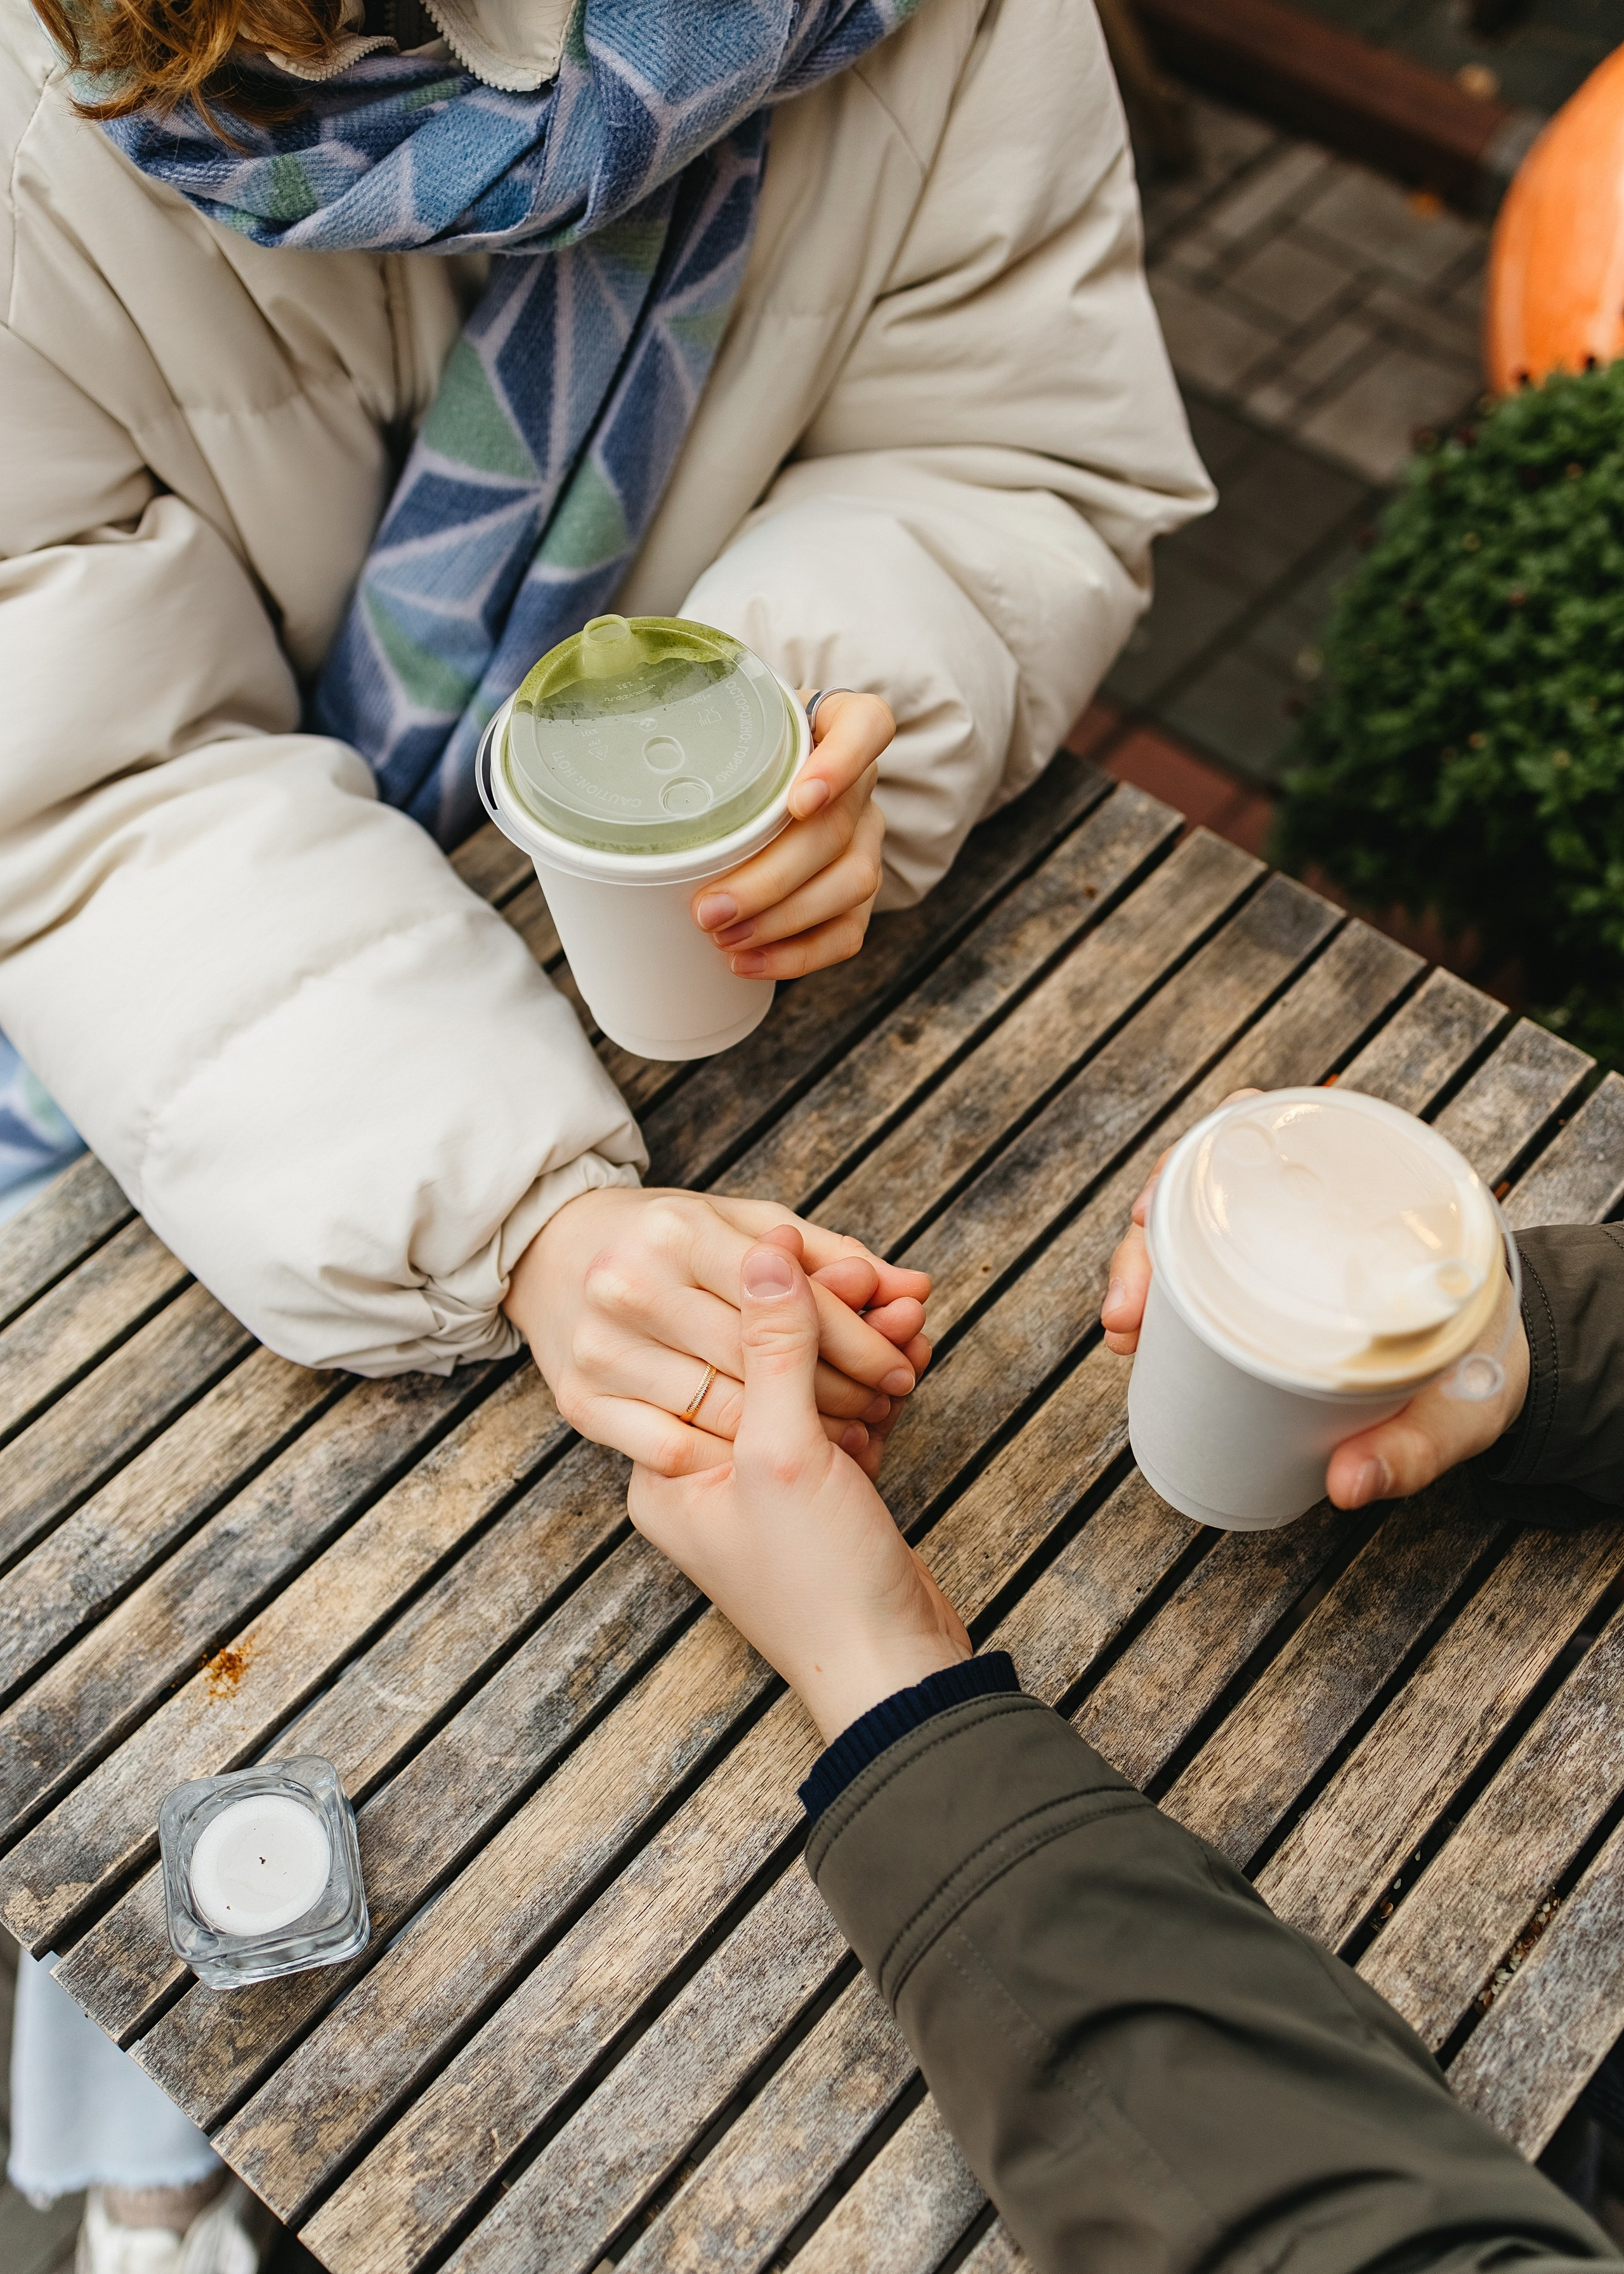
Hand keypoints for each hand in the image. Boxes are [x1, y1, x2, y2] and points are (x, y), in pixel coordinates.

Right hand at [505, 1186, 931, 1480]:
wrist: (549, 1254)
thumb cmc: (672, 1245)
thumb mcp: (748, 1228)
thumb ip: (832, 1258)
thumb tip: (917, 1287)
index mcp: (676, 1228)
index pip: (790, 1295)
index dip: (856, 1335)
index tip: (901, 1363)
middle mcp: (628, 1283)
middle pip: (761, 1355)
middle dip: (837, 1386)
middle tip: (883, 1404)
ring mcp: (596, 1346)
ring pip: (723, 1409)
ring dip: (795, 1432)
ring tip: (847, 1434)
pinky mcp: (578, 1401)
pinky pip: (673, 1449)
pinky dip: (732, 1459)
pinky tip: (773, 1455)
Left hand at [629, 1224, 970, 1741]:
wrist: (892, 1676)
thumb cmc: (819, 1585)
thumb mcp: (785, 1453)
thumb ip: (773, 1347)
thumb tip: (767, 1253)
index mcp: (668, 1468)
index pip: (709, 1348)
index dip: (776, 1298)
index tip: (832, 1260)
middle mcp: (706, 1473)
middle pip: (761, 1362)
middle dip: (831, 1321)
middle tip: (885, 1285)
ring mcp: (764, 1486)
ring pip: (809, 1385)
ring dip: (862, 1348)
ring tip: (908, 1313)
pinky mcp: (818, 1496)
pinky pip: (841, 1417)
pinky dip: (875, 1387)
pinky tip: (908, 1350)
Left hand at [690, 691, 889, 979]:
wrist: (748, 788)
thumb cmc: (727, 756)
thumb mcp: (713, 732)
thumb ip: (690, 738)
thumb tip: (614, 774)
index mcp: (836, 726)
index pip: (868, 726)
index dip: (842, 764)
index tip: (799, 801)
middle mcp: (860, 784)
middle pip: (838, 830)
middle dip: (772, 878)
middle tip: (710, 909)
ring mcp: (865, 840)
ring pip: (852, 884)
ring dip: (783, 921)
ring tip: (725, 939)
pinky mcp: (858, 892)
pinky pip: (848, 931)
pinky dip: (799, 955)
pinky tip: (751, 963)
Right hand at [1098, 1089, 1528, 1508]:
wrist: (1494, 1384)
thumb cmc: (1479, 1376)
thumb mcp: (1459, 1411)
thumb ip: (1413, 1448)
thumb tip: (1344, 1487)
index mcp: (1373, 1197)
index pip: (1274, 1134)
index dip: (1201, 1155)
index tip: (1154, 1214)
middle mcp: (1317, 1209)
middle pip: (1210, 1187)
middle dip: (1149, 1241)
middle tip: (1126, 1312)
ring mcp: (1283, 1247)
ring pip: (1193, 1231)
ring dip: (1143, 1270)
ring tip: (1122, 1329)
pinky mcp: (1265, 1287)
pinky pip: (1203, 1274)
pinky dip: (1162, 1300)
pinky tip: (1134, 1336)